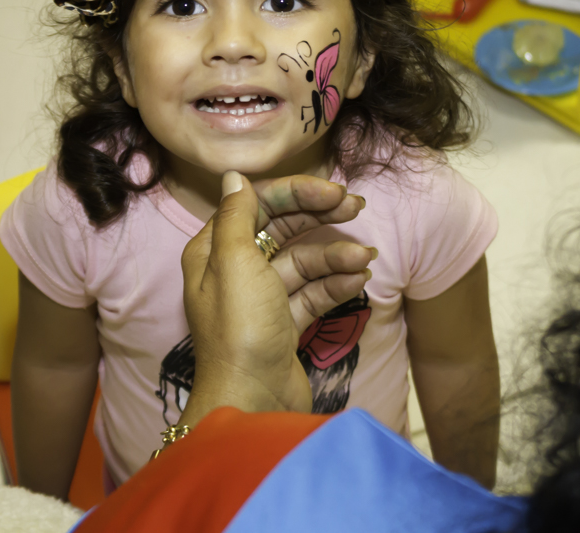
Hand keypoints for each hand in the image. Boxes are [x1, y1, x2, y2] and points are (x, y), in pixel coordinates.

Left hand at [179, 171, 374, 427]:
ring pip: (303, 261)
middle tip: (358, 207)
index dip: (296, 192)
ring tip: (365, 259)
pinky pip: (313, 291)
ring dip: (336, 255)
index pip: (257, 205)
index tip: (333, 191)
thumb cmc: (240, 329)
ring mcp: (262, 298)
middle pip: (282, 228)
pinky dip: (335, 283)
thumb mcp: (235, 263)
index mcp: (214, 251)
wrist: (252, 402)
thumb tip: (234, 176)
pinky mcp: (285, 323)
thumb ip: (237, 215)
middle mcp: (235, 270)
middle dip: (320, 216)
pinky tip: (358, 280)